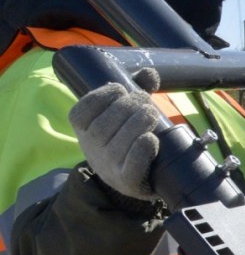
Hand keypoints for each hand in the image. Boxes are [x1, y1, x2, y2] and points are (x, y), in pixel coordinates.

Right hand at [68, 72, 161, 201]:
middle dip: (127, 107)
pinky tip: (151, 139)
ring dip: (138, 124)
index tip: (120, 88)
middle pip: (104, 126)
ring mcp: (109, 167)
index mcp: (84, 130)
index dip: (101, 96)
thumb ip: (134, 90)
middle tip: (145, 101)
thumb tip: (149, 73)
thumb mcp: (122, 114)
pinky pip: (132, 166)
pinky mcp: (128, 181)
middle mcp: (92, 149)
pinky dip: (142, 150)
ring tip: (152, 113)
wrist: (130, 178)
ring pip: (119, 144)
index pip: (82, 112)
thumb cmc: (124, 137)